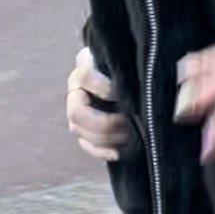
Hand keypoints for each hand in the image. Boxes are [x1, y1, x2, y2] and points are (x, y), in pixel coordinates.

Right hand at [66, 46, 130, 162]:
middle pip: (77, 113)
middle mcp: (74, 93)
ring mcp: (76, 113)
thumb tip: (140, 80)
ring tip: (128, 136)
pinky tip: (117, 152)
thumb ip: (125, 67)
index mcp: (83, 71)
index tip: (124, 94)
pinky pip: (85, 145)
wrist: (118, 75)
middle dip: (103, 122)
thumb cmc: (125, 65)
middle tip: (127, 123)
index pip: (86, 78)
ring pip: (79, 131)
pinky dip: (100, 151)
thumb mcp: (124, 60)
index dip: (104, 88)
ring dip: (105, 138)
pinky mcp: (83, 130)